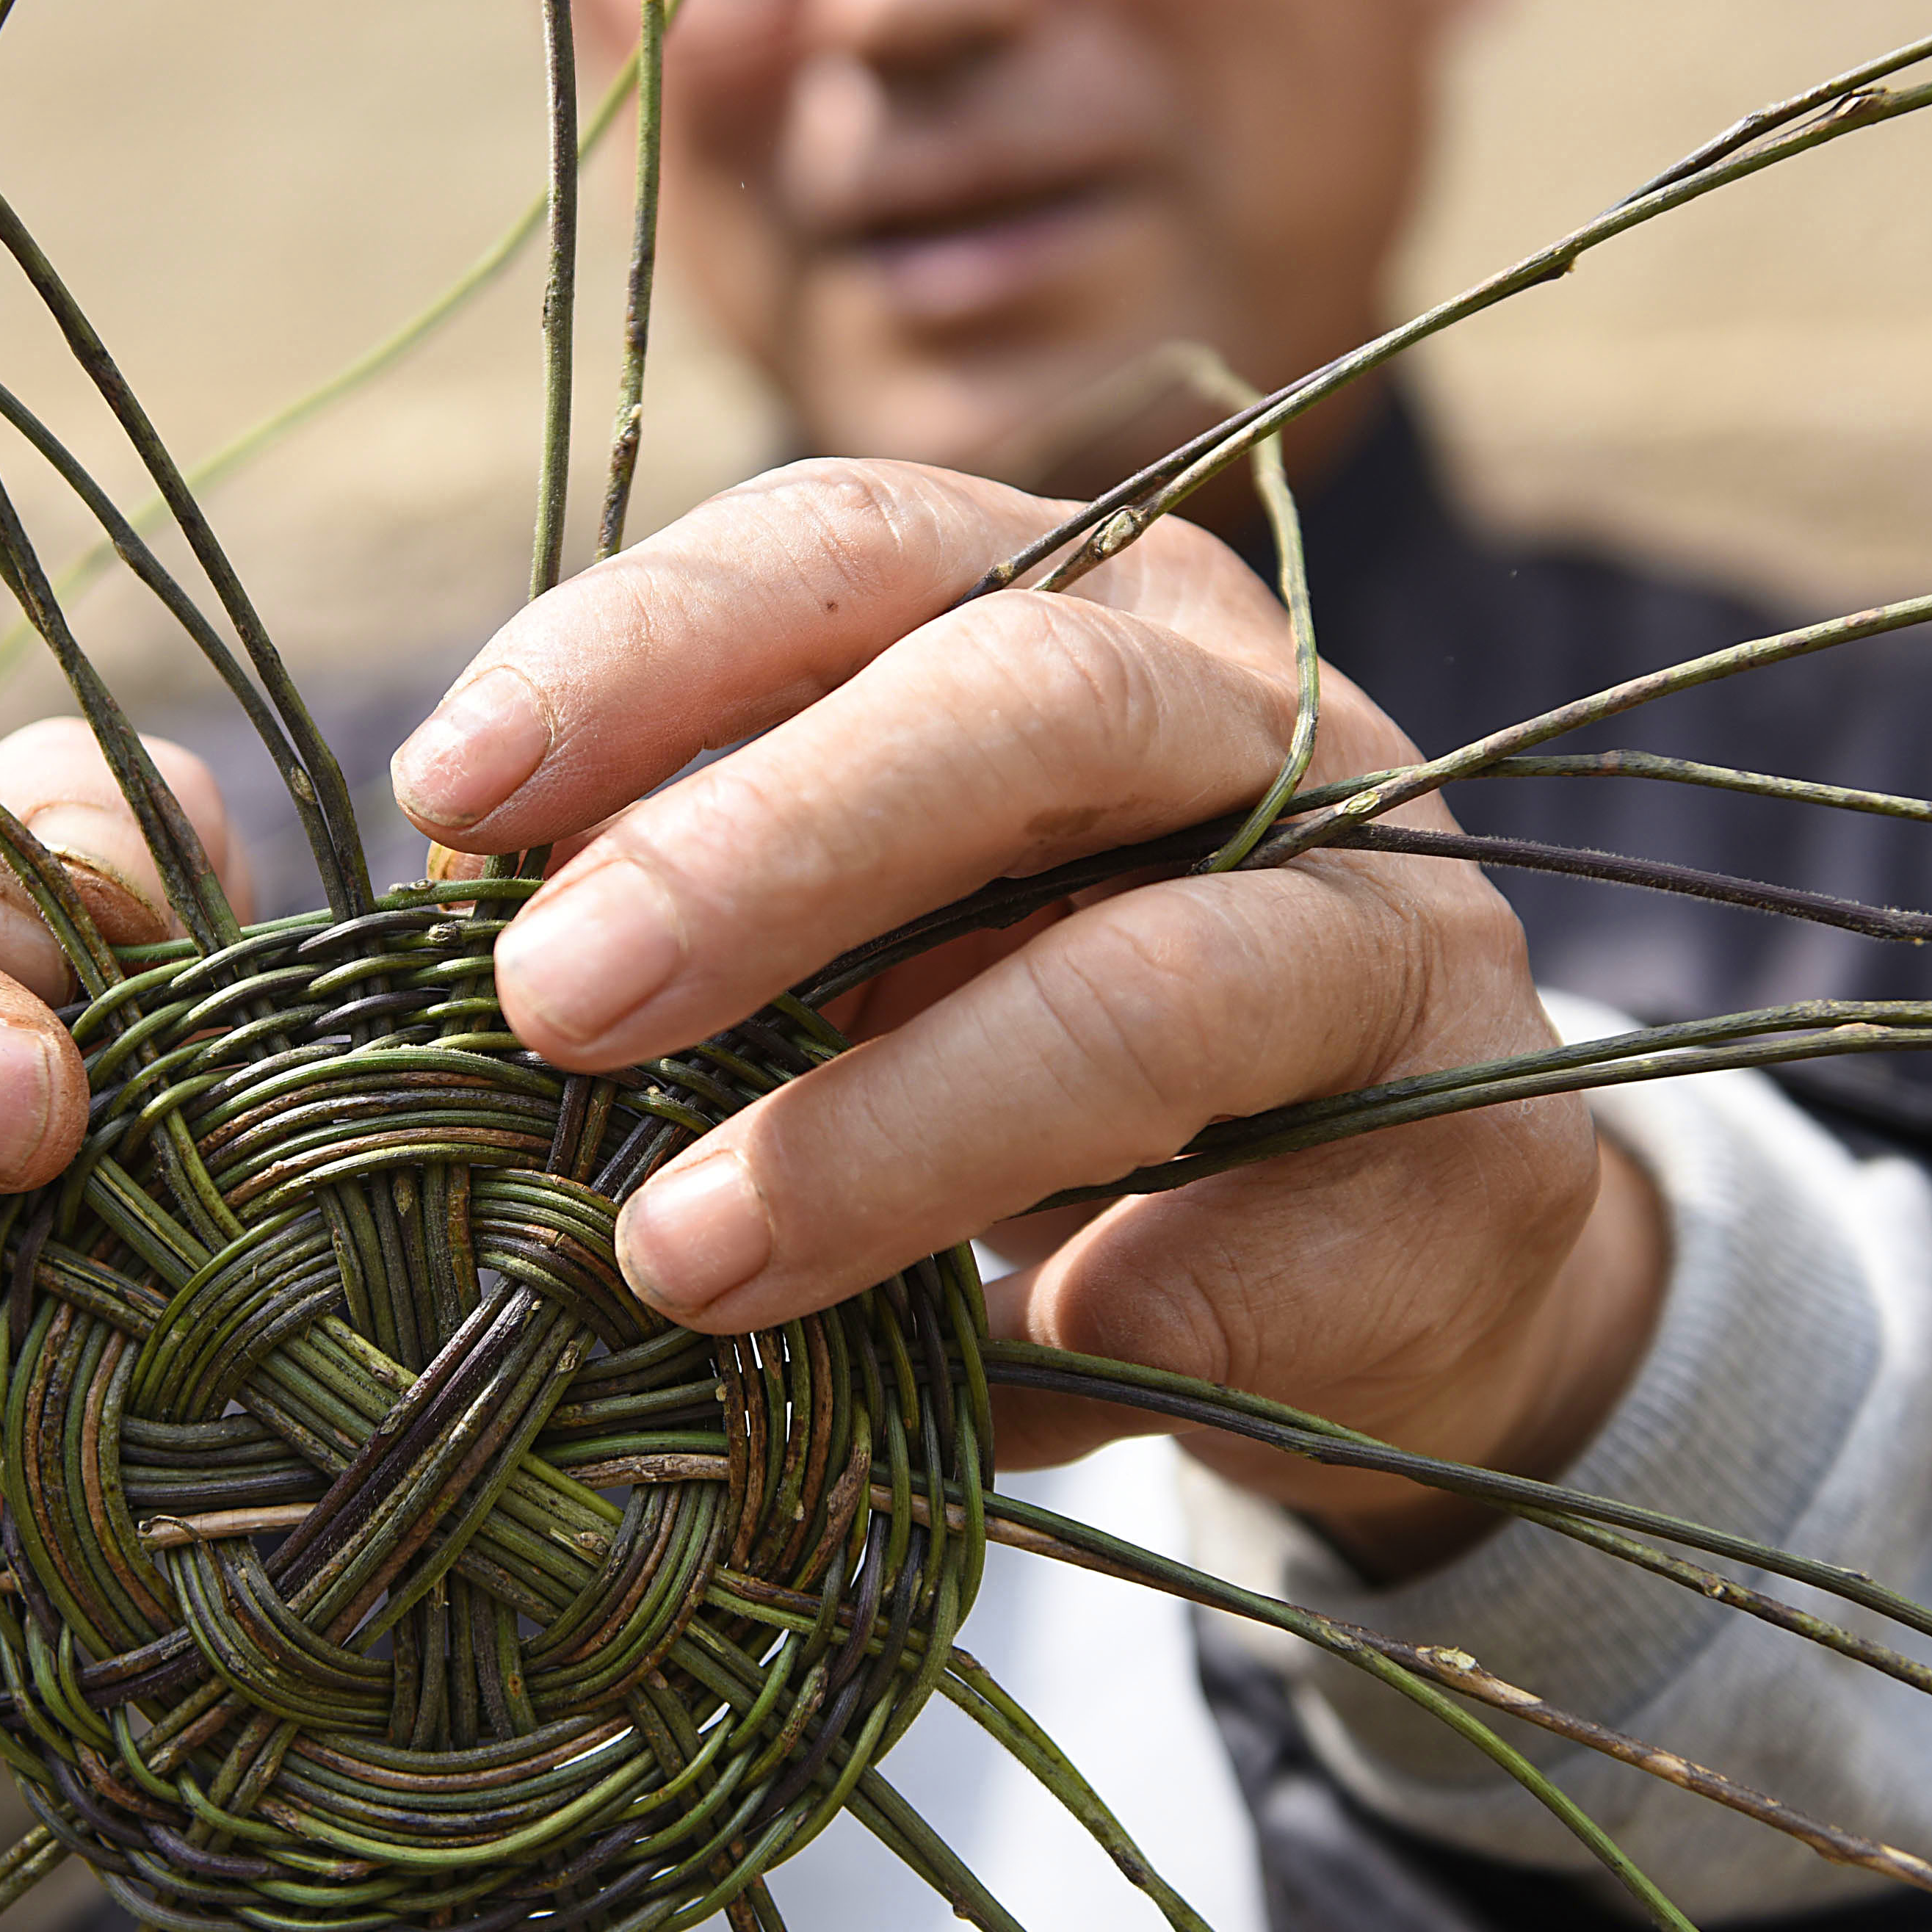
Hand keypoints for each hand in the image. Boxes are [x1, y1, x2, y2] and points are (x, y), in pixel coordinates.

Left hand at [393, 459, 1663, 1575]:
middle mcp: (1261, 724)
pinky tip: (975, 1385)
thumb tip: (457, 930)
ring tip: (679, 1262)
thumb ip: (718, 896)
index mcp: (1084, 606)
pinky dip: (1083, 1330)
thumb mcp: (887, 923)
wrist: (1405, 1233)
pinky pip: (1256, 1253)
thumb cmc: (1055, 1027)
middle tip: (552, 1001)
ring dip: (893, 1132)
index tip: (451, 787)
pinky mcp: (1480, 1160)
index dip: (647, 645)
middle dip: (768, 846)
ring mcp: (1395, 936)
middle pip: (1027, 705)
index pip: (857, 547)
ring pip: (1157, 986)